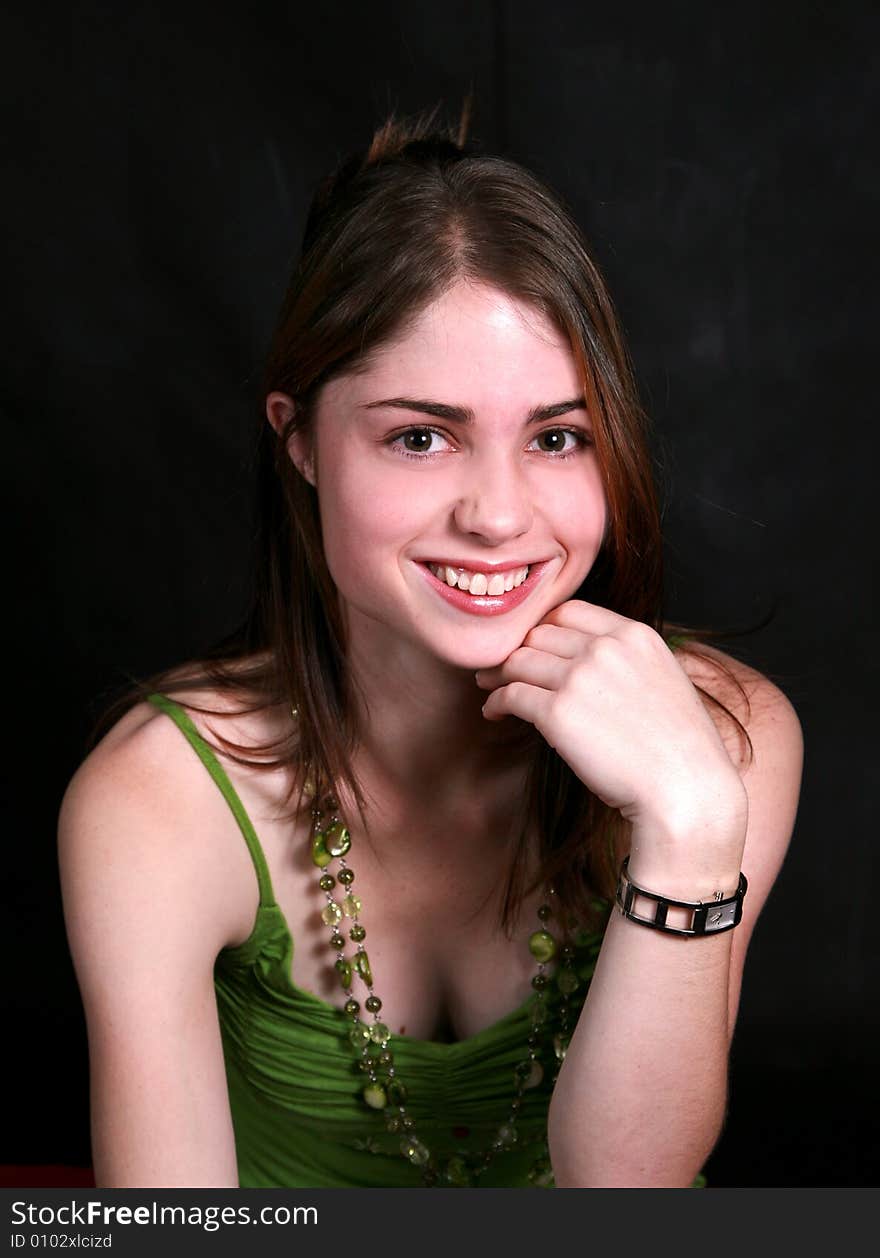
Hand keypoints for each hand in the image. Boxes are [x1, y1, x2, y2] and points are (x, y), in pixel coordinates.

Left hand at [475, 601, 746, 856]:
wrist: (685, 790)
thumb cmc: (678, 750)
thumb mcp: (663, 681)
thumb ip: (624, 661)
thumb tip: (580, 662)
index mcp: (635, 635)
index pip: (570, 611)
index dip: (543, 626)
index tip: (532, 645)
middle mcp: (605, 648)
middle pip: (539, 633)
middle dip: (516, 648)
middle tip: (500, 667)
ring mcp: (579, 678)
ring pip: (519, 660)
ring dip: (499, 673)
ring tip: (490, 686)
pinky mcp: (558, 713)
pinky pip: (512, 695)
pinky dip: (497, 701)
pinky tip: (494, 711)